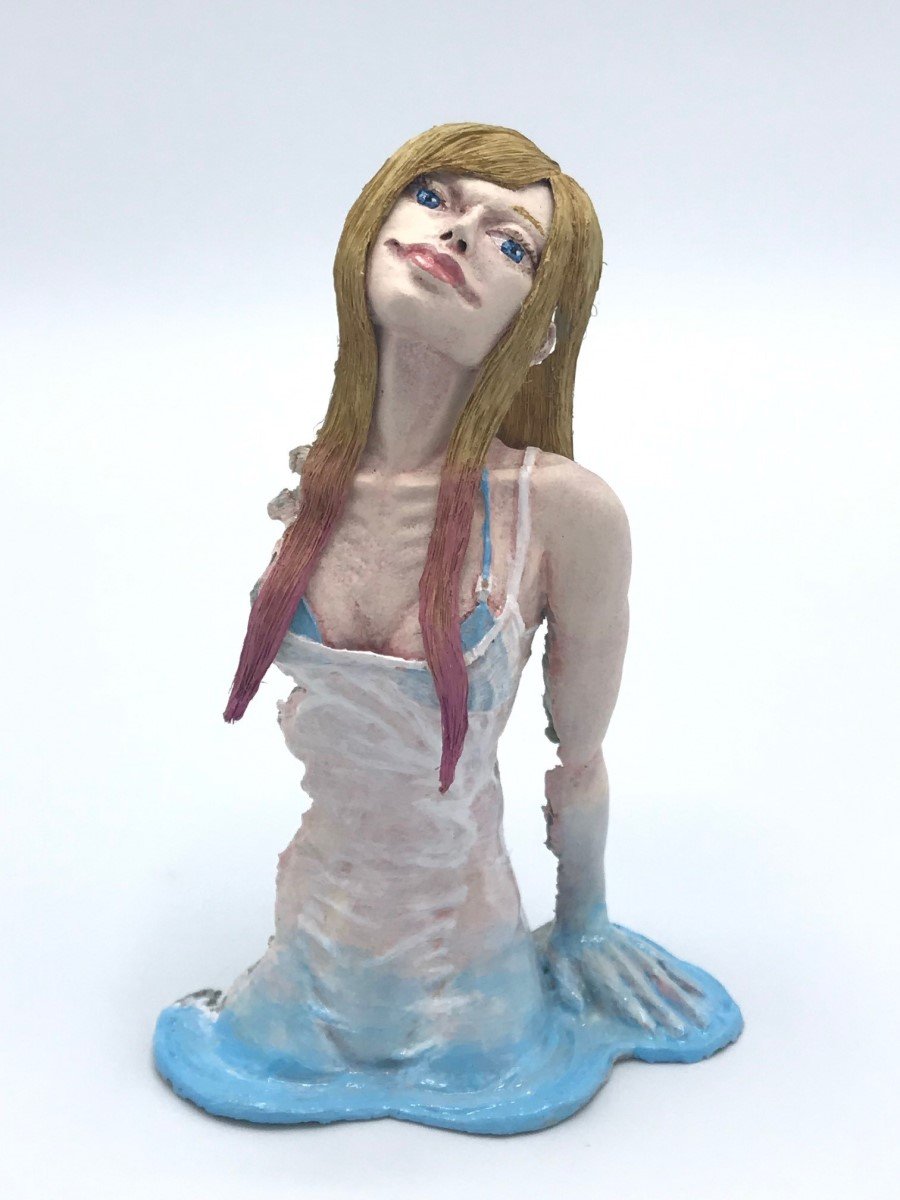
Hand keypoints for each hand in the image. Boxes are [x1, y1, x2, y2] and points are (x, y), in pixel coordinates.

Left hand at [535, 910, 709, 1035]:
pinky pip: (668, 966)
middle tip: (682, 1032)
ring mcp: (639, 958)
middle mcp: (625, 967)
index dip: (636, 1011)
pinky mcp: (646, 952)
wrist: (581, 913)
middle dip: (666, 1013)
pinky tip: (699, 991)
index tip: (651, 1028)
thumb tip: (576, 1007)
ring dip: (682, 1000)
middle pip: (649, 992)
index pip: (622, 995)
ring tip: (700, 1018)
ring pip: (665, 981)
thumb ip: (566, 985)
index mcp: (604, 974)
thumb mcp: (556, 963)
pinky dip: (684, 978)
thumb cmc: (567, 944)